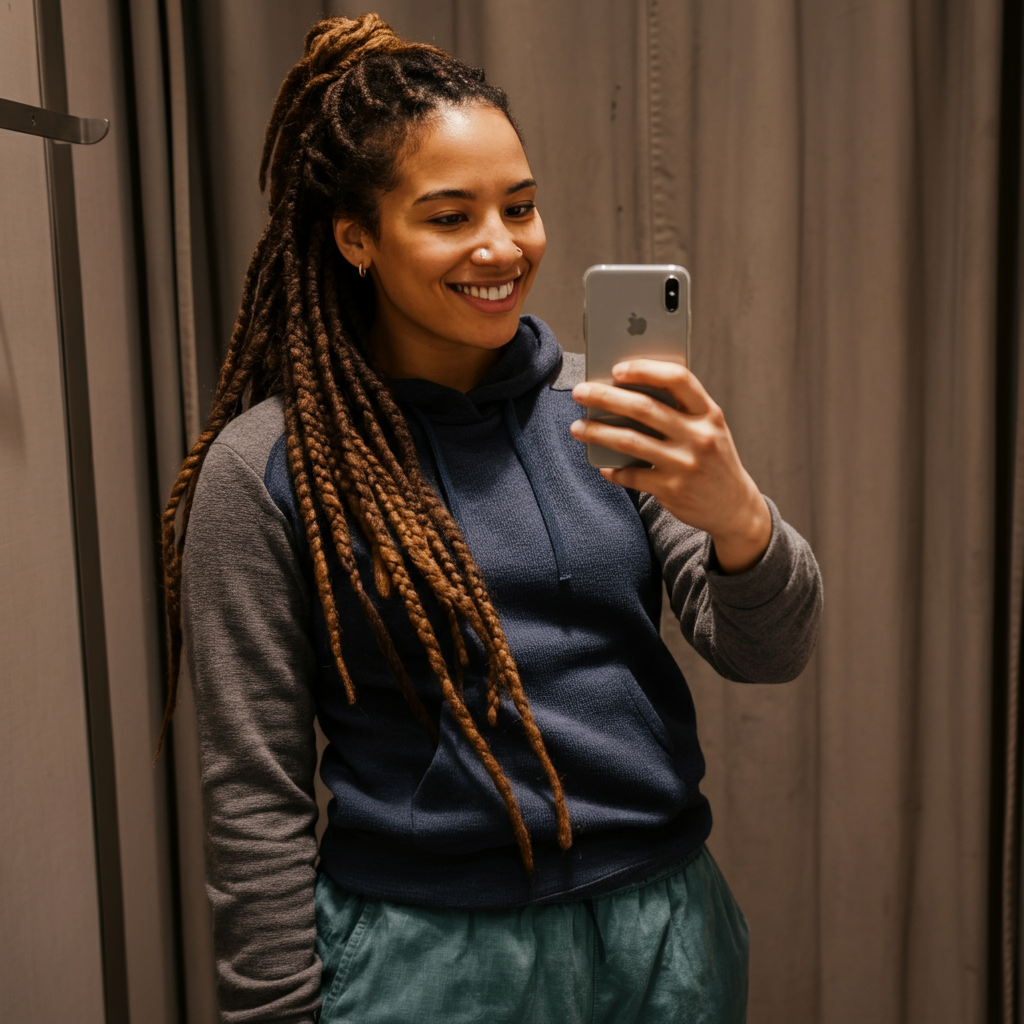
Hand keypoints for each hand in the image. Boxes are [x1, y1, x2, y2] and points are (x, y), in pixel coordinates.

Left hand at [570, 360, 771, 573]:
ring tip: (577, 428)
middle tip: (580, 392)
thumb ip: (679, 409)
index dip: (644, 370)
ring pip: (630, 441)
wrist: (735, 507)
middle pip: (644, 408)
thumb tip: (625, 391)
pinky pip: (631, 476)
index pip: (678, 379)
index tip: (616, 368)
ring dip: (597, 432)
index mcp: (709, 413)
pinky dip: (613, 470)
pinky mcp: (672, 491)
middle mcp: (699, 436)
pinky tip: (603, 466)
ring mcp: (686, 464)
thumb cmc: (712, 457)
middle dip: (605, 397)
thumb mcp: (709, 428)